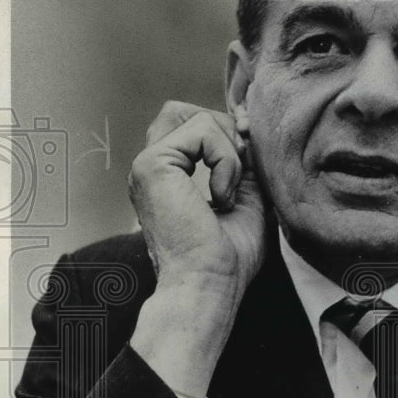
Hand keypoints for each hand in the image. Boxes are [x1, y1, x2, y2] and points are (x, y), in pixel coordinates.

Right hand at [128, 101, 267, 397]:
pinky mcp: (153, 164)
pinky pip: (203, 130)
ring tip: (228, 192)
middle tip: (241, 173)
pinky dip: (226, 160)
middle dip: (227, 134)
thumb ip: (242, 161)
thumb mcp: (245, 198)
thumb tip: (246, 122)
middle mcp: (153, 168)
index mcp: (168, 177)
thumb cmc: (227, 258)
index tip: (249, 157)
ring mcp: (148, 164)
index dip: (227, 132)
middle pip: (189, 112)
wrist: (209, 285)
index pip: (193, 126)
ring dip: (228, 151)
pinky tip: (222, 197)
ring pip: (198, 118)